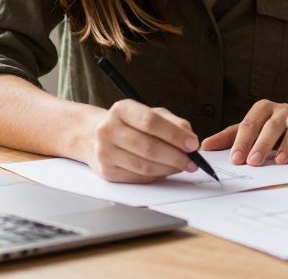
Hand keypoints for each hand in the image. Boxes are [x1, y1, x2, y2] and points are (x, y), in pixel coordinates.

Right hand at [84, 100, 200, 182]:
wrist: (94, 136)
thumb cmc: (131, 123)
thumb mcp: (152, 113)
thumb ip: (174, 123)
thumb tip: (190, 139)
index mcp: (121, 109)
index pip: (150, 122)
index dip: (174, 135)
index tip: (193, 144)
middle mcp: (108, 130)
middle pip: (148, 147)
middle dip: (175, 156)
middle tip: (192, 162)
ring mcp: (104, 152)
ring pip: (144, 166)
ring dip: (168, 169)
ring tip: (182, 166)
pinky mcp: (106, 172)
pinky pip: (138, 178)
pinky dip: (156, 176)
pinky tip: (165, 171)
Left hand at [201, 99, 287, 165]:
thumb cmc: (271, 130)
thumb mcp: (250, 133)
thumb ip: (229, 138)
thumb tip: (204, 146)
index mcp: (262, 108)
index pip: (247, 125)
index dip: (241, 142)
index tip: (235, 158)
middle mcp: (279, 109)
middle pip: (266, 126)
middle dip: (258, 144)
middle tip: (249, 161)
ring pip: (285, 129)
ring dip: (278, 146)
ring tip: (271, 161)